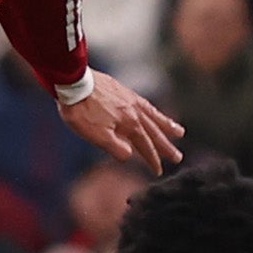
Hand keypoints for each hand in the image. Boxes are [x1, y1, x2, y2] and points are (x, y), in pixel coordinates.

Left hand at [55, 70, 182, 171]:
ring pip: (153, 115)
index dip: (152, 160)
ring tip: (179, 132)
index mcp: (129, 124)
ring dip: (166, 125)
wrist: (73, 82)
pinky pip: (144, 103)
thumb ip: (116, 147)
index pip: (144, 146)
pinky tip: (151, 112)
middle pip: (154, 132)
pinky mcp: (122, 90)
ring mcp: (129, 99)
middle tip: (178, 157)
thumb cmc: (81, 110)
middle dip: (165, 146)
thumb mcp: (96, 135)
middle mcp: (134, 111)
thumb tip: (130, 155)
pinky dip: (152, 110)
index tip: (159, 171)